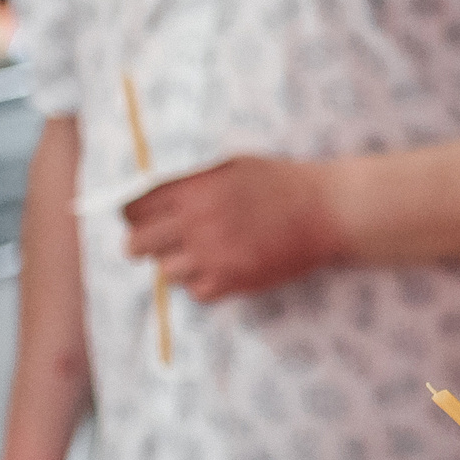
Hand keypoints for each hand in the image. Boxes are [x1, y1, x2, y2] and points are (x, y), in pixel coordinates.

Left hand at [122, 155, 344, 300]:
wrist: (325, 210)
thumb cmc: (279, 183)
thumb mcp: (230, 167)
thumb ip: (190, 183)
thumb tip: (151, 198)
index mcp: (194, 189)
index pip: (134, 209)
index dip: (133, 216)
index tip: (141, 220)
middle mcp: (196, 221)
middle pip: (136, 245)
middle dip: (143, 244)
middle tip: (162, 243)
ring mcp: (213, 254)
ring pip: (165, 272)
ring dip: (178, 264)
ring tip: (202, 254)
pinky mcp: (232, 280)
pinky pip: (195, 292)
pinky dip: (203, 283)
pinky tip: (221, 268)